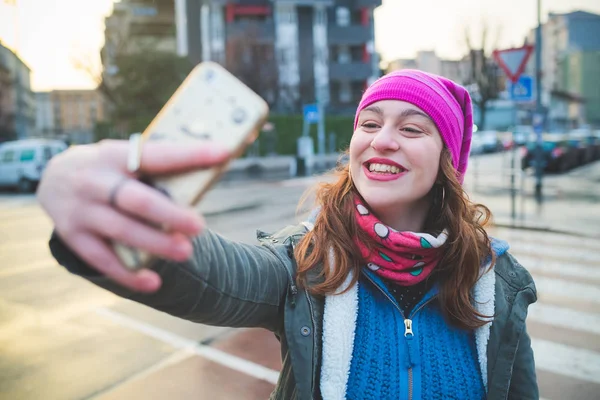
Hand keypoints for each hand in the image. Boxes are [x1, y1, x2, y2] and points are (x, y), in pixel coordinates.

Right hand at [37, 139, 228, 292]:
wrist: (52, 178)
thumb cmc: (109, 169)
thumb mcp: (126, 155)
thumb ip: (162, 163)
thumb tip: (218, 161)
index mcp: (115, 155)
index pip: (156, 154)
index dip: (190, 154)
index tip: (223, 153)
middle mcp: (95, 181)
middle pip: (136, 200)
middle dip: (169, 214)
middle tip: (199, 226)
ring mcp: (82, 211)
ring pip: (122, 231)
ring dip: (155, 244)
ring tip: (186, 252)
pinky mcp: (75, 237)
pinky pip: (102, 260)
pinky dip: (128, 274)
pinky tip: (153, 283)